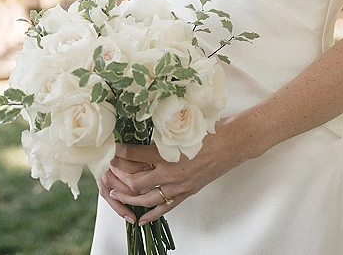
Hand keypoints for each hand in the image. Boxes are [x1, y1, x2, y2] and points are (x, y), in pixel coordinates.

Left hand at [101, 118, 244, 225]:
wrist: (235, 142)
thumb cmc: (213, 128)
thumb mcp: (186, 125)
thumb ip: (166, 129)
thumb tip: (147, 125)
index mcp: (170, 152)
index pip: (136, 154)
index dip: (120, 152)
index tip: (110, 148)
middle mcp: (172, 172)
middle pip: (136, 179)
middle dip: (119, 175)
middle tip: (107, 170)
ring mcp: (180, 185)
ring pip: (147, 198)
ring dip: (129, 197)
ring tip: (115, 193)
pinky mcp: (188, 192)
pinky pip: (166, 207)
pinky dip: (152, 214)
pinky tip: (141, 218)